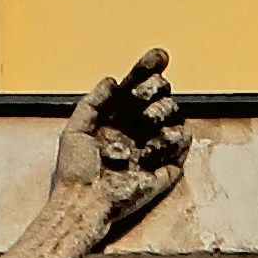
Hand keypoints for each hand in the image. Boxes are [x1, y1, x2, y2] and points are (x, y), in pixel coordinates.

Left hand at [51, 47, 186, 241]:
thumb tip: (112, 80)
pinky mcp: (165, 167)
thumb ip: (93, 102)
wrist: (85, 201)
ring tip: (146, 122)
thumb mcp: (75, 130)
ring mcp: (152, 146)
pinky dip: (171, 139)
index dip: (149, 69)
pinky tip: (150, 150)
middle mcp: (136, 128)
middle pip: (159, 95)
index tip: (159, 56)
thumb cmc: (75, 170)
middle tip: (143, 96)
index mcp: (117, 117)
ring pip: (174, 114)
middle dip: (155, 89)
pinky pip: (182, 143)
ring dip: (162, 112)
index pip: (138, 86)